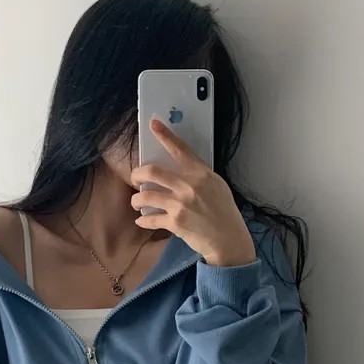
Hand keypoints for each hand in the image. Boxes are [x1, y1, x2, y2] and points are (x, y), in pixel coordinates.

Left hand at [131, 119, 256, 267]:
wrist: (228, 239)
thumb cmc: (224, 211)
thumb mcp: (216, 186)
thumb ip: (198, 175)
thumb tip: (178, 169)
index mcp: (200, 173)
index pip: (180, 150)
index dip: (165, 135)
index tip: (153, 124)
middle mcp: (188, 186)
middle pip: (151, 171)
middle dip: (137, 174)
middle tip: (136, 179)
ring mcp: (180, 204)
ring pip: (145, 196)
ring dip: (136, 199)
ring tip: (137, 202)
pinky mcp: (174, 222)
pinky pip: (150, 219)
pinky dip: (143, 220)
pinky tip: (141, 220)